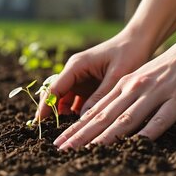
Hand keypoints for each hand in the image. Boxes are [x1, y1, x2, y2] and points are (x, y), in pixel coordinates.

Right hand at [35, 30, 154, 120]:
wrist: (138, 41)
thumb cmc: (128, 53)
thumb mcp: (116, 76)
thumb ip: (100, 96)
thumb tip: (84, 118)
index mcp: (76, 66)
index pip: (54, 88)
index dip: (45, 106)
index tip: (37, 123)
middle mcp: (75, 72)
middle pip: (55, 95)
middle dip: (50, 112)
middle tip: (47, 132)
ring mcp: (81, 79)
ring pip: (65, 100)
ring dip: (64, 114)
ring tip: (65, 134)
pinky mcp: (89, 86)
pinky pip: (77, 101)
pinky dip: (76, 113)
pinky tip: (80, 126)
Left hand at [53, 33, 175, 149]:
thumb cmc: (175, 66)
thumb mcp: (145, 78)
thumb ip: (128, 98)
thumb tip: (112, 120)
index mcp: (126, 84)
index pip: (95, 110)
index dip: (76, 128)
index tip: (59, 142)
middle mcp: (135, 88)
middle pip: (103, 116)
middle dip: (80, 135)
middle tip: (61, 150)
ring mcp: (156, 93)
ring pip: (126, 118)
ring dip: (105, 137)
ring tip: (86, 151)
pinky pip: (161, 118)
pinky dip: (147, 132)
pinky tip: (135, 144)